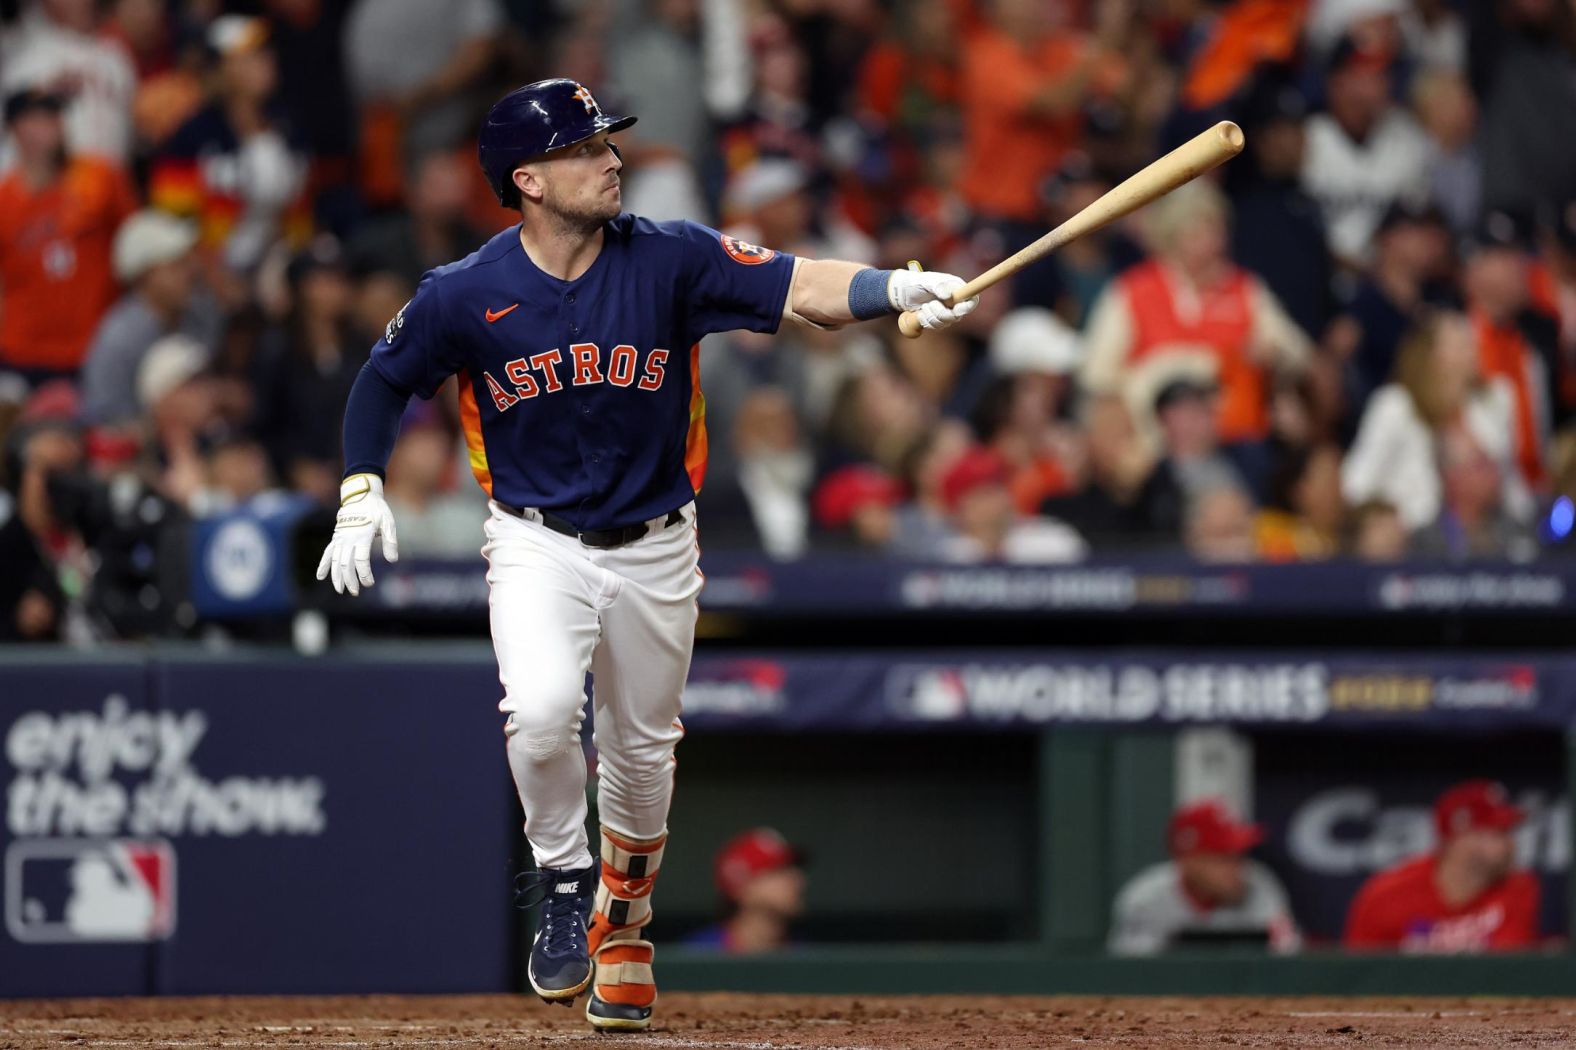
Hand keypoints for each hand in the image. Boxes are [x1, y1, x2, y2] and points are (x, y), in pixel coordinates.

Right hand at [316, 473, 398, 595]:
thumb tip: (393, 560)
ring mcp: (340, 539)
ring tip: (340, 590)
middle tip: (355, 592)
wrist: (361, 495)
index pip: (361, 560)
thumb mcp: (389, 523)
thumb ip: (390, 542)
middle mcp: (349, 539)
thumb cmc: (378, 510)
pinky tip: (320, 577)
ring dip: (336, 577)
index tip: (369, 583)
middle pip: (346, 564)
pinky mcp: (336, 538)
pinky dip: (323, 565)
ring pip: (335, 561)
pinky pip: (327, 553)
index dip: (364, 574)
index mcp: (362, 536)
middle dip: (349, 580)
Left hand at [887, 268, 978, 330]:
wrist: (903, 293)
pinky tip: (920, 314)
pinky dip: (927, 321)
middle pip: (957, 316)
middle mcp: (955, 301)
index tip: (957, 309)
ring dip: (931, 317)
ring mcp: (947, 311)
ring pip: (946, 323)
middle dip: (941, 313)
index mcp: (957, 288)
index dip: (967, 307)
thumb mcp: (927, 280)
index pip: (971, 300)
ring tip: (923, 307)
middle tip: (929, 304)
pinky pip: (937, 327)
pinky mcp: (938, 320)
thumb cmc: (916, 282)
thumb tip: (948, 296)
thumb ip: (938, 286)